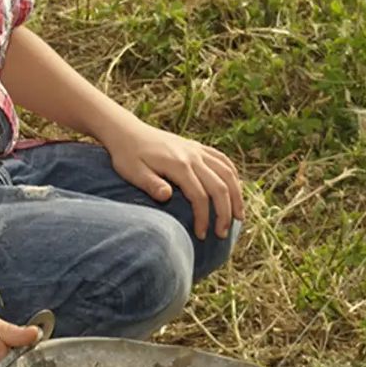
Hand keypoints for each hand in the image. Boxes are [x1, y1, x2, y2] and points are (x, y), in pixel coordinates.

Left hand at [99, 118, 243, 239]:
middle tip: (222, 234)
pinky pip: (223, 160)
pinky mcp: (197, 147)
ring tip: (239, 216)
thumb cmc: (127, 155)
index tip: (201, 235)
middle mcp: (192, 156)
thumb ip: (150, 184)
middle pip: (220, 186)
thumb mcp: (132, 172)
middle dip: (225, 212)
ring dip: (236, 195)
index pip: (199, 196)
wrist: (126, 131)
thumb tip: (167, 196)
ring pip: (227, 172)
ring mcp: (197, 150)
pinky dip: (233, 175)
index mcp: (178, 164)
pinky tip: (235, 189)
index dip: (204, 218)